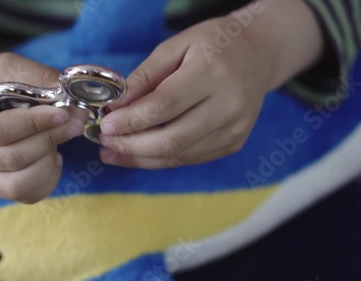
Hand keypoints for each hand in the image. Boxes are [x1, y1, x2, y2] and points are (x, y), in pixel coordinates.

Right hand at [0, 49, 83, 202]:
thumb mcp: (6, 66)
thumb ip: (36, 76)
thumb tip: (70, 96)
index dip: (35, 124)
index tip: (63, 113)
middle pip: (13, 159)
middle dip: (50, 139)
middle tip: (74, 122)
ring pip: (20, 184)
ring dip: (48, 160)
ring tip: (58, 137)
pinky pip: (29, 194)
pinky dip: (49, 176)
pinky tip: (52, 155)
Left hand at [98, 0, 322, 168]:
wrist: (258, 55)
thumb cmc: (212, 44)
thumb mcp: (175, 46)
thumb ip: (145, 76)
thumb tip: (116, 106)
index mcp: (211, 74)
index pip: (164, 106)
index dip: (131, 120)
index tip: (104, 124)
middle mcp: (228, 106)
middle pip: (171, 139)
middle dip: (131, 145)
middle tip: (104, 141)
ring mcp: (234, 129)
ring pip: (178, 155)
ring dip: (140, 158)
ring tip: (112, 152)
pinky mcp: (233, 143)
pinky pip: (189, 159)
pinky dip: (158, 160)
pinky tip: (136, 155)